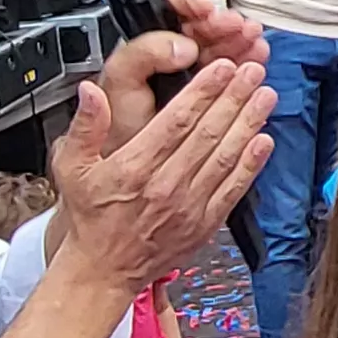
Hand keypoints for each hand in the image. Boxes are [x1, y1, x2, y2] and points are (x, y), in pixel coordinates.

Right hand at [50, 59, 275, 295]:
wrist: (104, 269)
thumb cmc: (90, 217)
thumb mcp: (71, 168)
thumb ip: (84, 127)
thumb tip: (90, 91)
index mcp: (135, 167)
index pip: (176, 121)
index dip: (203, 91)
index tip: (221, 68)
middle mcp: (165, 186)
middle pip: (207, 134)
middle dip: (234, 98)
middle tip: (253, 71)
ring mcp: (189, 206)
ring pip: (225, 157)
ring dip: (249, 124)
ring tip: (265, 96)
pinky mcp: (204, 224)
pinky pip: (233, 189)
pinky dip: (251, 165)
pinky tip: (265, 141)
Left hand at [89, 0, 270, 145]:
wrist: (131, 172)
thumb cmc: (118, 129)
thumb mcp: (122, 82)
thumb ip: (144, 54)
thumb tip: (183, 44)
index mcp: (146, 49)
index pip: (169, 13)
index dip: (190, 7)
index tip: (206, 11)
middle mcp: (170, 59)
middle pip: (202, 29)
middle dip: (224, 24)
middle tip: (238, 27)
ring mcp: (192, 77)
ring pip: (221, 47)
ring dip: (240, 40)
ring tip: (253, 41)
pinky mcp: (210, 96)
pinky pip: (234, 72)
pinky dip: (247, 63)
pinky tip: (256, 59)